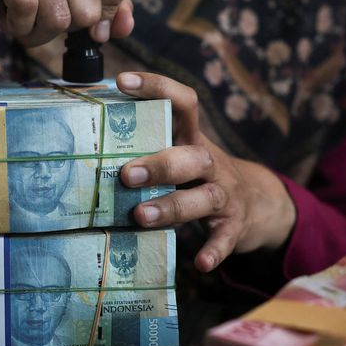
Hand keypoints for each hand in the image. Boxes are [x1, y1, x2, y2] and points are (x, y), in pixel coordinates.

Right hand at [0, 0, 140, 46]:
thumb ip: (106, 9)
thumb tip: (120, 29)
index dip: (113, 6)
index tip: (90, 16)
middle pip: (90, 10)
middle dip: (63, 27)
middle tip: (40, 11)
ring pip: (59, 17)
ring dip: (37, 32)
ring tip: (21, 14)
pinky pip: (27, 9)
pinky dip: (17, 27)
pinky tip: (8, 16)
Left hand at [117, 72, 296, 271]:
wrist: (258, 202)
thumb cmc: (198, 176)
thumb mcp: (181, 153)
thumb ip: (148, 145)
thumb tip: (88, 138)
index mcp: (193, 139)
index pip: (183, 103)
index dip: (157, 87)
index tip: (122, 82)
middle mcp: (211, 163)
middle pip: (192, 157)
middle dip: (159, 164)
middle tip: (126, 174)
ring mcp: (226, 195)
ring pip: (204, 197)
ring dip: (173, 206)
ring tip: (141, 216)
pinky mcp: (235, 227)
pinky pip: (225, 239)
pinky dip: (215, 250)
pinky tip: (200, 263)